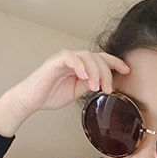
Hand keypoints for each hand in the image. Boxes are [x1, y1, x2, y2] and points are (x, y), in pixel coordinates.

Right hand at [0, 50, 129, 136]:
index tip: (126, 71)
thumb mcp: (76, 92)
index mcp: (80, 65)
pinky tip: (85, 76)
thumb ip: (88, 84)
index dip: (115, 63)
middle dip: (106, 73)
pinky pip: (71, 58)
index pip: (101, 59)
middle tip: (108, 89)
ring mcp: (64, 58)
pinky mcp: (55, 61)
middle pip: (97, 57)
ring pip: (87, 56)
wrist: (30, 100)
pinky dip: (80, 65)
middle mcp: (74, 59)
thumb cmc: (49, 95)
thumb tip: (103, 83)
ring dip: (95, 72)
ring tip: (96, 87)